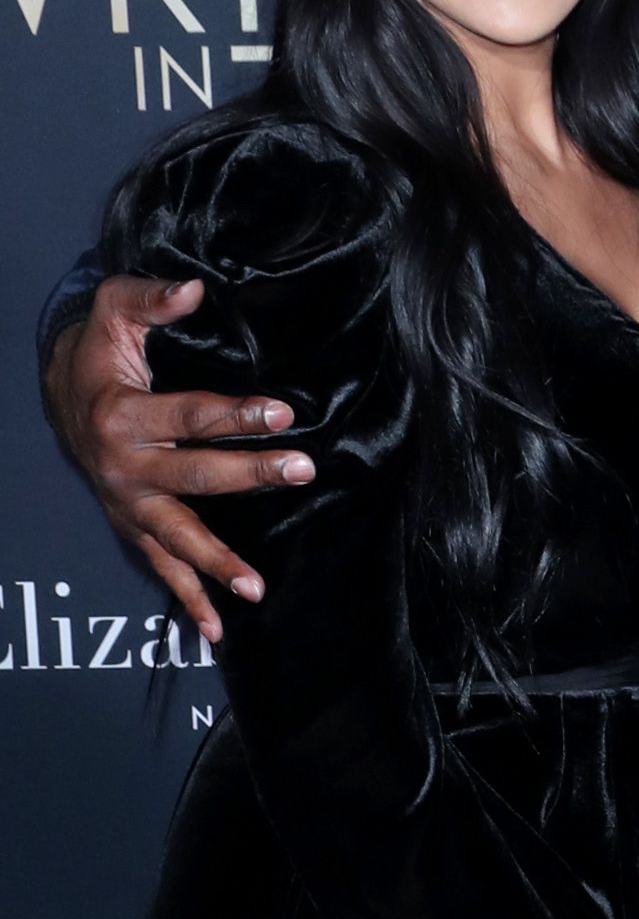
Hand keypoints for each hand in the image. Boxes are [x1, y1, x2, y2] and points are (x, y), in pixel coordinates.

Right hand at [42, 275, 306, 642]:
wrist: (57, 392)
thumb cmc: (98, 351)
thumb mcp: (112, 312)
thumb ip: (150, 298)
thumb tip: (194, 288)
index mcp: (122, 415)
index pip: (190, 414)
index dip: (237, 412)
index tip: (284, 411)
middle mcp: (122, 465)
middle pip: (194, 474)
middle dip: (248, 475)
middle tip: (302, 470)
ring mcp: (125, 502)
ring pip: (174, 536)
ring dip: (214, 563)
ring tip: (255, 588)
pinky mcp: (130, 523)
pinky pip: (157, 567)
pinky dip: (184, 599)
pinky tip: (215, 630)